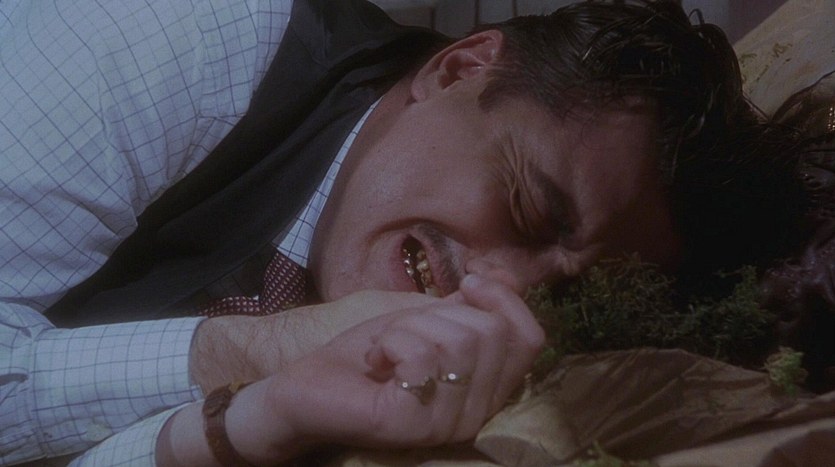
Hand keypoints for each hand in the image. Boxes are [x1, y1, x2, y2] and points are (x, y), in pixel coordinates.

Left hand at [160, 273, 543, 464]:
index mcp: (485, 390)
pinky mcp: (412, 424)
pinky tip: (375, 362)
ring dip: (409, 327)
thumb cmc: (365, 355)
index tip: (468, 282)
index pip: (530, 339)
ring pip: (460, 339)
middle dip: (438, 313)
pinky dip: (391, 341)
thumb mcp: (423, 317)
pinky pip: (424, 356)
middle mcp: (476, 414)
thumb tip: (501, 272)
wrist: (306, 386)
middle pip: (492, 332)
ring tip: (385, 351)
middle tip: (401, 334)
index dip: (506, 299)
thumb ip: (469, 303)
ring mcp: (446, 424)